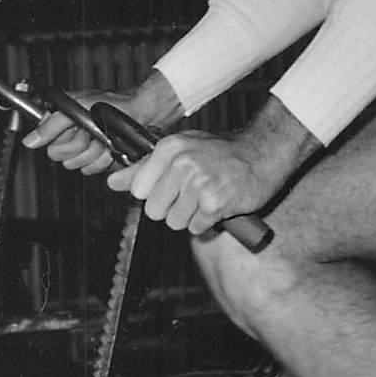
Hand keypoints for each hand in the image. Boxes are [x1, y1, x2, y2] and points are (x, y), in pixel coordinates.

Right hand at [20, 87, 123, 174]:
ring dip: (93, 152)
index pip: (46, 142)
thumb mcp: (79, 108)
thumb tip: (30, 140)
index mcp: (61, 119)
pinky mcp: (96, 159)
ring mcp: (83, 147)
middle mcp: (69, 133)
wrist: (140, 114)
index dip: (63, 138)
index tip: (76, 129)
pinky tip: (109, 149)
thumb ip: (51, 124)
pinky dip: (102, 159)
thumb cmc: (114, 104)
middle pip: (59, 156)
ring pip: (75, 164)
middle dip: (78, 145)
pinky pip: (90, 170)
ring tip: (103, 139)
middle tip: (91, 133)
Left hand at [110, 129, 269, 236]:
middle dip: (171, 208)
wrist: (263, 154)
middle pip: (154, 210)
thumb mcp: (180, 150)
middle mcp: (181, 164)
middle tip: (191, 194)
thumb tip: (112, 182)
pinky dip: (207, 222)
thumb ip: (144, 168)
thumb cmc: (221, 153)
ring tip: (206, 197)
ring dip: (190, 216)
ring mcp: (198, 184)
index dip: (154, 193)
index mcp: (169, 148)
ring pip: (174, 222)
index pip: (138, 190)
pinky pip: (196, 228)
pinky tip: (218, 204)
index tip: (172, 185)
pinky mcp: (214, 203)